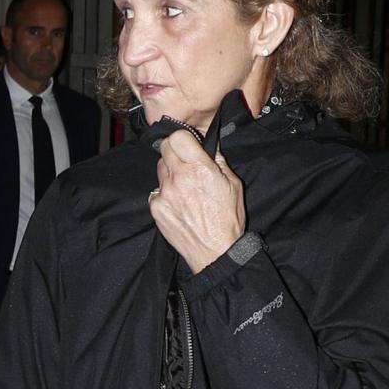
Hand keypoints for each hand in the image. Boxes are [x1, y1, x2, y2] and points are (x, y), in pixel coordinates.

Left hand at [148, 130, 246, 274]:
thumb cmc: (227, 220)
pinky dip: (164, 192)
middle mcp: (179, 179)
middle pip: (165, 149)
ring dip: (169, 171)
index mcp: (200, 169)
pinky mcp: (156, 208)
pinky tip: (178, 202)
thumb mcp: (232, 183)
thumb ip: (217, 160)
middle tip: (185, 162)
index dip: (182, 137)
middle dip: (174, 151)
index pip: (177, 136)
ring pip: (160, 169)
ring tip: (184, 186)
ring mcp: (165, 194)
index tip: (187, 143)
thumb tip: (209, 144)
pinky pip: (156, 190)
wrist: (215, 252)